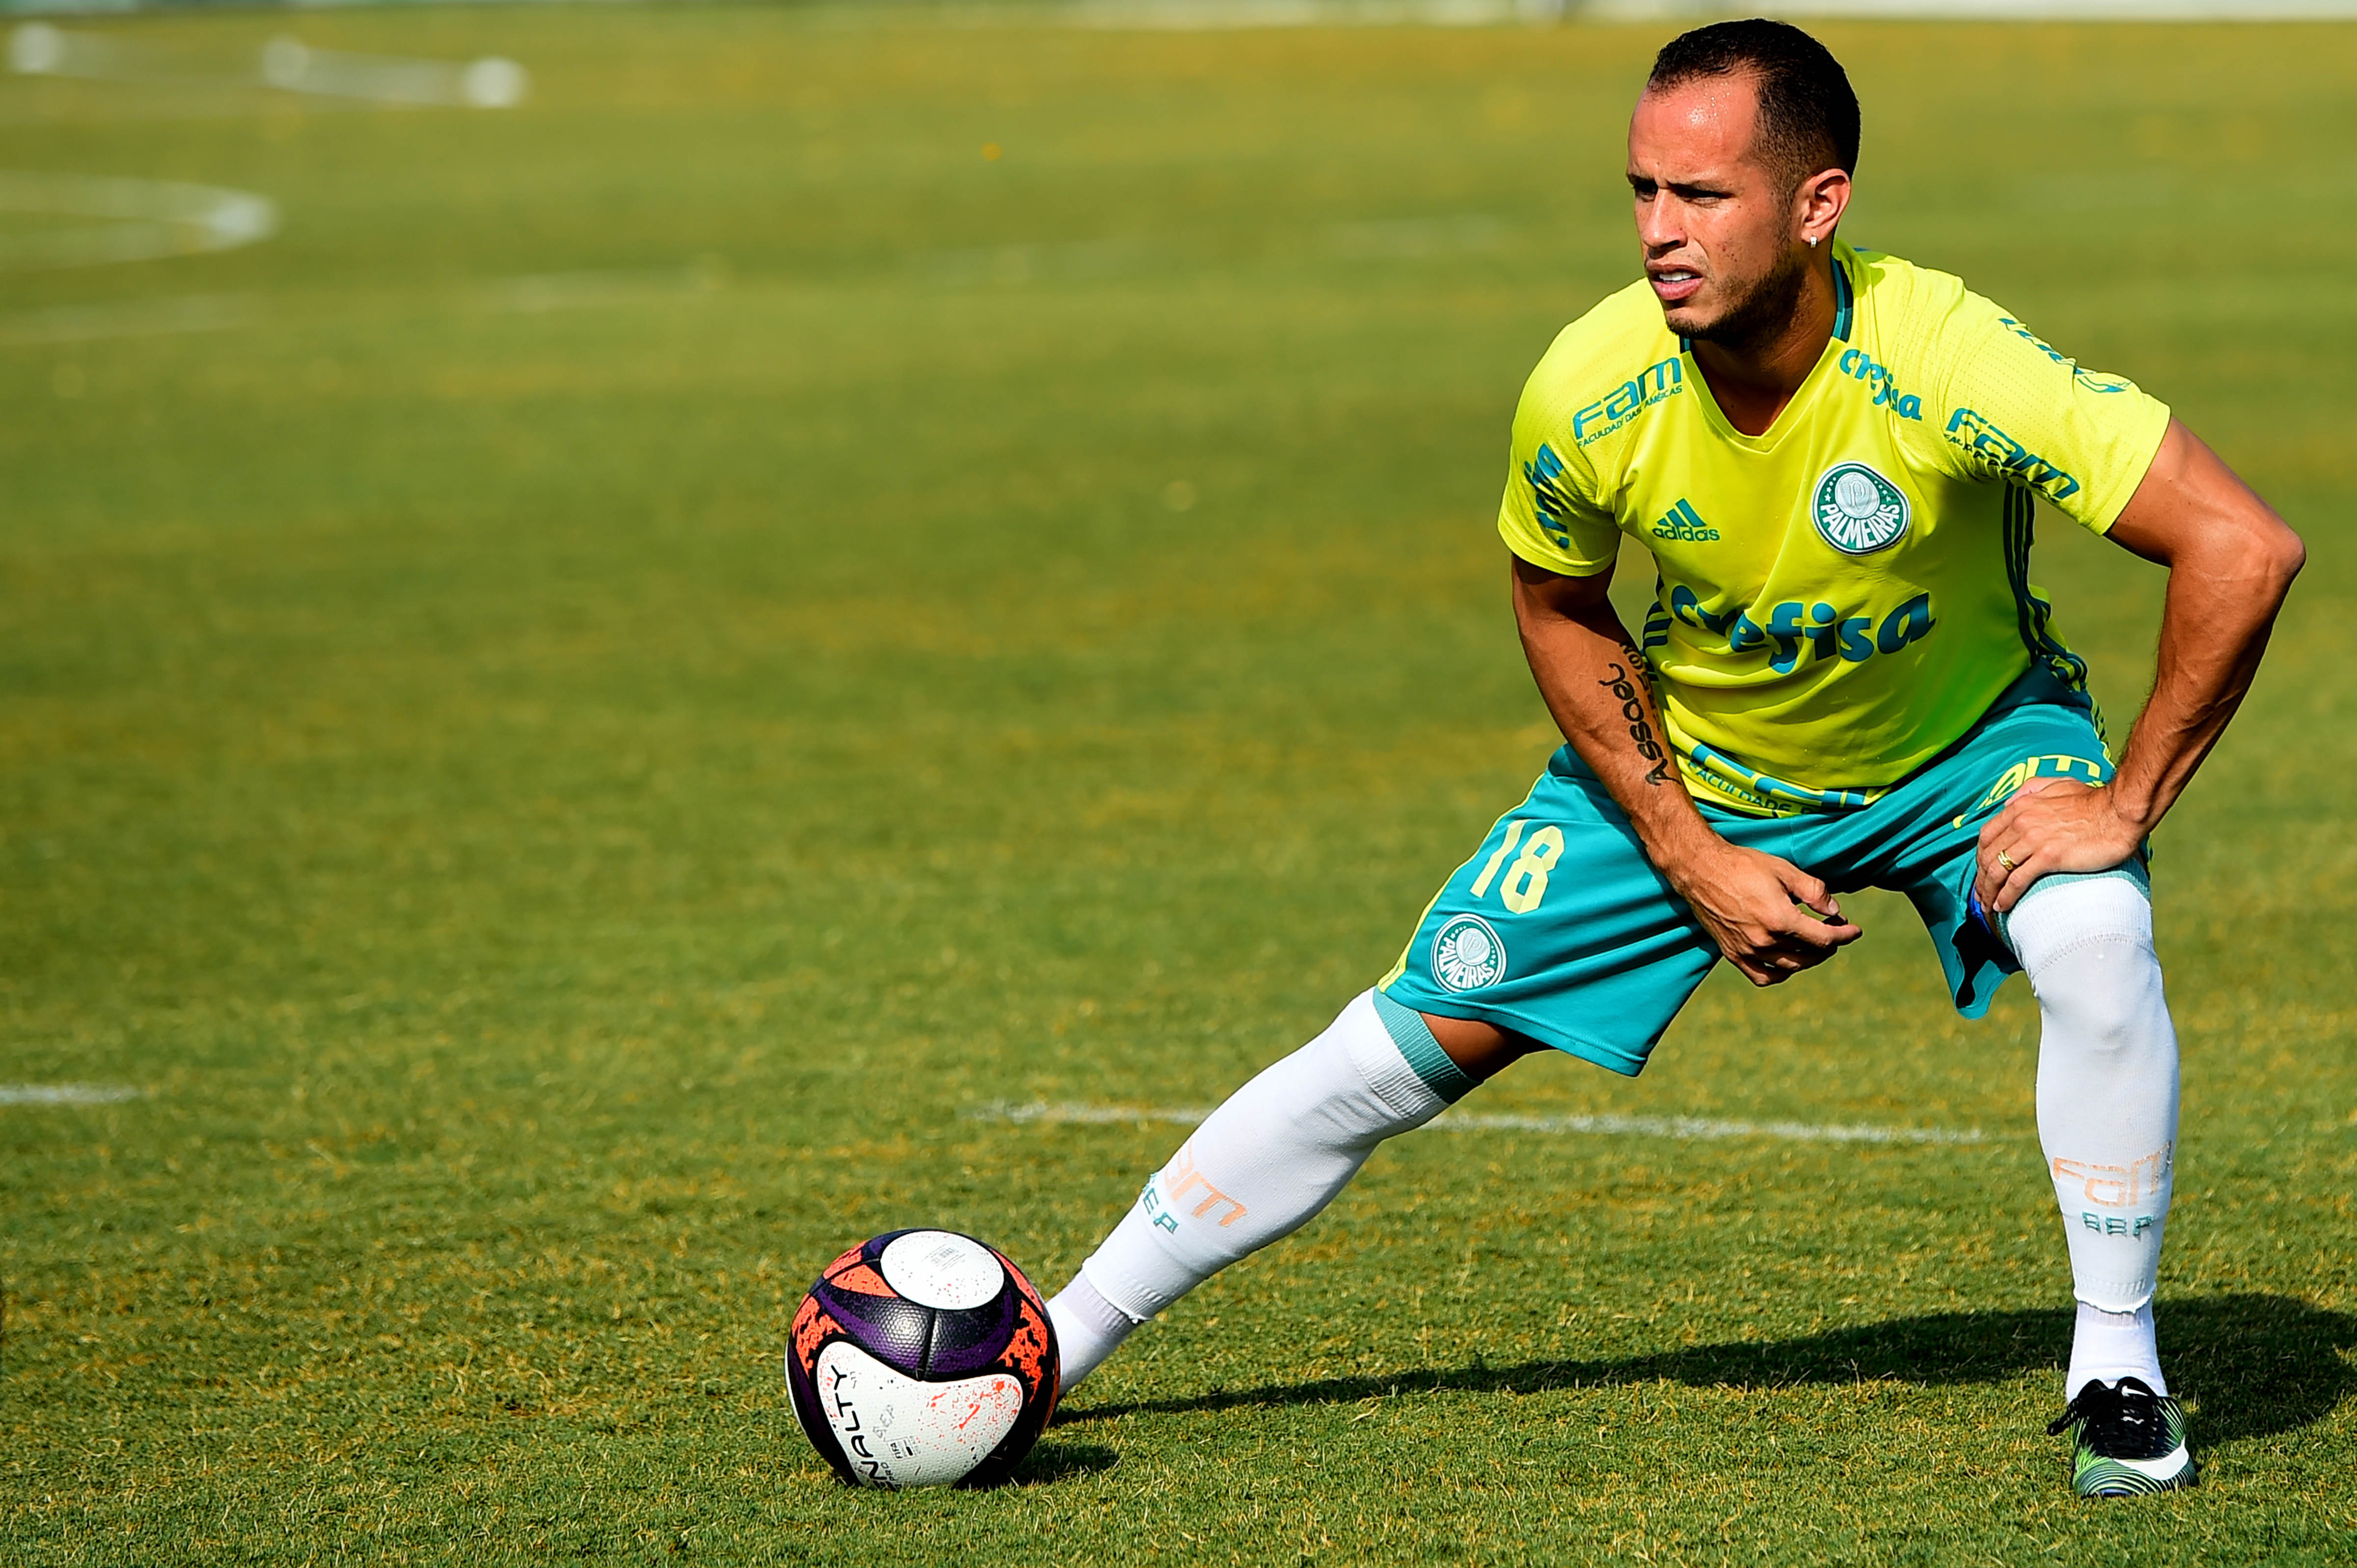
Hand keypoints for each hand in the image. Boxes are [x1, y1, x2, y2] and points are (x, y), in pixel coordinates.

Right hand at [1663, 841, 1862, 986]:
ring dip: (1809, 958)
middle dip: (1829, 945)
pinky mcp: (1732, 953)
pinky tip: (1788, 962)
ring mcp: (1747, 950)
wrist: (1700, 869)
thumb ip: (1814, 892)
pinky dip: (1781, 973)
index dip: (1845, 935)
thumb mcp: (1785, 870)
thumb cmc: (1742, 865)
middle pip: (1810, 955)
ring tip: (1814, 945)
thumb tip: (1834, 910)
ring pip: (1790, 966)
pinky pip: (1763, 976)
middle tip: (1834, 931)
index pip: (1824, 938)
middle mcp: (1765, 941)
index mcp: (1781, 919)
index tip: (1855, 930)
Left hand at [1975, 777, 2145, 914]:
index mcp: (2020, 807)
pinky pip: (2017, 881)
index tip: (1982, 872)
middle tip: (1981, 896)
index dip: (1980, 857)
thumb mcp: (2056, 785)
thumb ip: (2031, 790)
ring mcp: (2033, 840)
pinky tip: (2002, 906)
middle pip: (1988, 856)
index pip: (1986, 836)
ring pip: (1998, 870)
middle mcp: (2021, 822)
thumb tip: (2011, 801)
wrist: (2119, 813)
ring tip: (1989, 906)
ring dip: (1989, 891)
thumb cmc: (2093, 801)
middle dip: (1981, 879)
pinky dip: (2005, 896)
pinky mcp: (2048, 857)